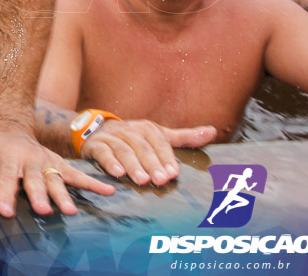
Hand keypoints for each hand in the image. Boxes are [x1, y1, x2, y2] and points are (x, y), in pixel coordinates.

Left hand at [0, 121, 114, 216]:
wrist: (11, 124)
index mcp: (7, 158)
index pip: (5, 178)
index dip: (4, 193)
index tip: (4, 210)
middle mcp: (29, 161)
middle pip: (34, 180)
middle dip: (38, 195)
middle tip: (43, 210)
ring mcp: (45, 164)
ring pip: (56, 180)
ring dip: (65, 194)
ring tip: (71, 210)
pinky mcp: (58, 167)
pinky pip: (77, 176)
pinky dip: (93, 185)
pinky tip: (109, 194)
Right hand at [80, 119, 216, 185]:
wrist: (96, 132)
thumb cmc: (134, 138)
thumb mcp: (158, 135)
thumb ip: (184, 137)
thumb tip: (212, 131)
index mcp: (146, 128)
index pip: (159, 142)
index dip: (166, 157)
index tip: (173, 173)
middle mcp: (129, 130)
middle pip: (142, 147)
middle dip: (152, 164)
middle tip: (161, 181)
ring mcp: (111, 137)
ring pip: (123, 150)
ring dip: (133, 165)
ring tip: (142, 180)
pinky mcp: (95, 145)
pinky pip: (103, 153)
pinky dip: (110, 162)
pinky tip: (118, 173)